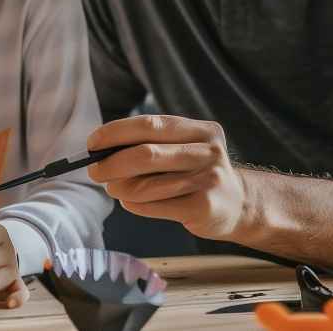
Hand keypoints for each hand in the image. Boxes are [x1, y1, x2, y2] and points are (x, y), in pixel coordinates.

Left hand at [87, 114, 246, 240]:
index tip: (92, 143)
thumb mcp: (183, 149)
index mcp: (200, 129)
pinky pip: (154, 206)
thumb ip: (151, 145)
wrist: (239, 205)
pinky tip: (131, 201)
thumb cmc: (197, 173)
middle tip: (94, 171)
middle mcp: (207, 151)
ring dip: (120, 187)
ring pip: (147, 185)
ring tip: (113, 188)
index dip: (116, 133)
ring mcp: (208, 180)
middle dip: (112, 163)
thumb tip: (102, 150)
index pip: (150, 124)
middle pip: (146, 154)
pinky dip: (134, 204)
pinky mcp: (203, 207)